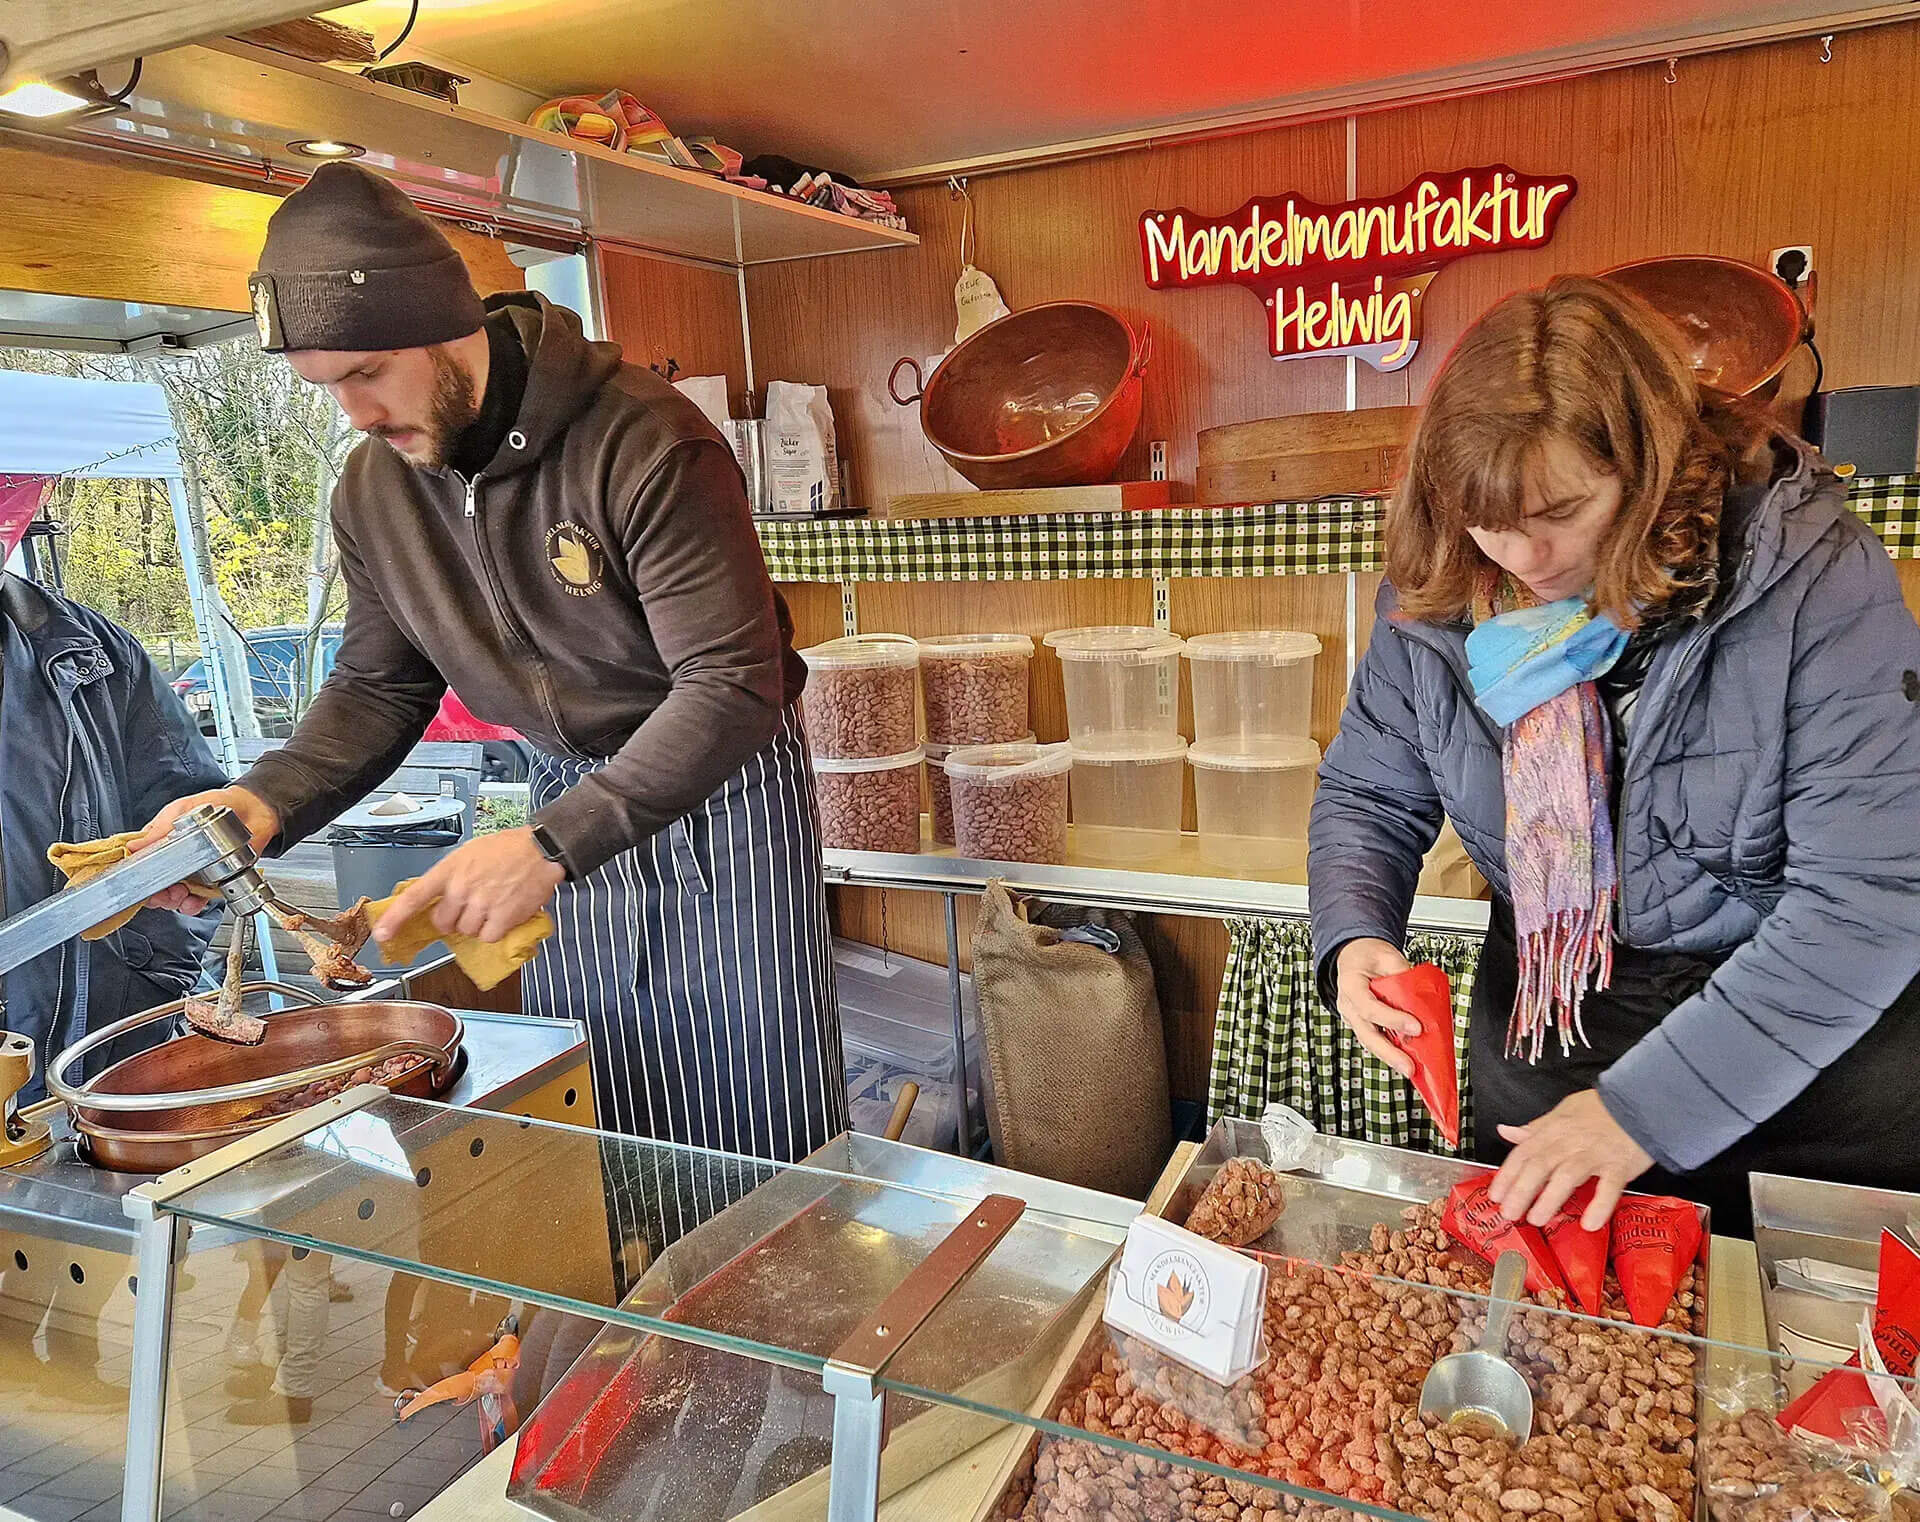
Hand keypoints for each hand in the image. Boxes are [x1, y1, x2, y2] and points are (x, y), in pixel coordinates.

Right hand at [129, 786, 281, 912]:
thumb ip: (158, 829)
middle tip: (165, 892)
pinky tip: (194, 901)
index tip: (140, 884)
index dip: (138, 879)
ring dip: (175, 901)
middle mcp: (175, 860)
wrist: (251, 809)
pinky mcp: (212, 880)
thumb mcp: (181, 810)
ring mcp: (193, 872)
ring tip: (180, 894)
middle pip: (156, 886)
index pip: (141, 866)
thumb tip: (132, 846)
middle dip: (157, 895)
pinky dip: (194, 904)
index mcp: (160, 843)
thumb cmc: (215, 804)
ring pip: (175, 896)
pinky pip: (199, 899)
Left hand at [373, 828, 563, 947]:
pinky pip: (487, 937)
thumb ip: (452, 877)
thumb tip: (438, 900)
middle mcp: (461, 888)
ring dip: (477, 924)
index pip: (415, 897)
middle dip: (454, 919)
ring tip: (492, 905)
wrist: (540, 849)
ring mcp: (481, 904)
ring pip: (466, 931)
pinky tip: (503, 914)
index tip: (383, 933)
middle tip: (471, 906)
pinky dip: (494, 931)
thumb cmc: (507, 848)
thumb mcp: (469, 854)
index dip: (396, 918)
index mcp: (450, 869)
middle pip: (443, 922)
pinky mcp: (501, 917)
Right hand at [1334, 938, 1419, 1078]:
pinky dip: (1391, 1050)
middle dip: (1390, 1053)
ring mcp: (1353, 1017)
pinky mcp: (1363, 1024)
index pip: (1369, 1007)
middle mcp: (1348, 1004)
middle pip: (1367, 1034)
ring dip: (1391, 1057)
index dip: (1392, 1019)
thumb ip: (1403, 976)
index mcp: (1350, 984)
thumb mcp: (1387, 956)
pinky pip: (1376, 1038)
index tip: (1415, 1027)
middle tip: (1409, 1066)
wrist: (1354, 955)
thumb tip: (1420, 999)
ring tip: (1411, 1068)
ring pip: (1370, 1041)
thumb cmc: (1368, 955)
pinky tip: (1407, 1058)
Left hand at [1489, 1089, 1653, 1230]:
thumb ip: (1535, 1127)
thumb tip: (1506, 1132)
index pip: (1523, 1153)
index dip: (1507, 1175)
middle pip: (1539, 1166)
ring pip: (1567, 1176)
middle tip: (1509, 1213)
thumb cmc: (1601, 1110)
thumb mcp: (1563, 1111)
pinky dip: (1599, 1206)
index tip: (1495, 1195)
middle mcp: (1570, 1141)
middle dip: (1520, 1191)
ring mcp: (1595, 1153)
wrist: (1641, 1101)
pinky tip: (1589, 1223)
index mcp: (1554, 1129)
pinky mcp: (1620, 1164)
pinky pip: (1609, 1187)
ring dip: (1549, 1199)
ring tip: (1537, 1219)